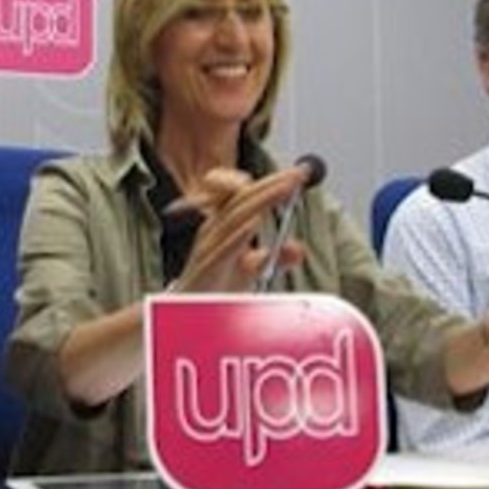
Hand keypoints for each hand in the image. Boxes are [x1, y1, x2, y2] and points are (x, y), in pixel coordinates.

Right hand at [174, 165, 305, 292]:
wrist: (188, 314)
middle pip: (243, 198)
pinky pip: (222, 250)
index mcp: (225, 226)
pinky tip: (254, 223)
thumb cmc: (216, 287)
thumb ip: (276, 258)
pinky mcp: (205, 269)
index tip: (299, 174)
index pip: (245, 194)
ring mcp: (208, 248)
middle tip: (300, 174)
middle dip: (273, 183)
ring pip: (235, 216)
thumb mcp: (252, 268)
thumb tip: (298, 248)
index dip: (271, 182)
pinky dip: (238, 235)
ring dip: (262, 199)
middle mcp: (214, 230)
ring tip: (286, 187)